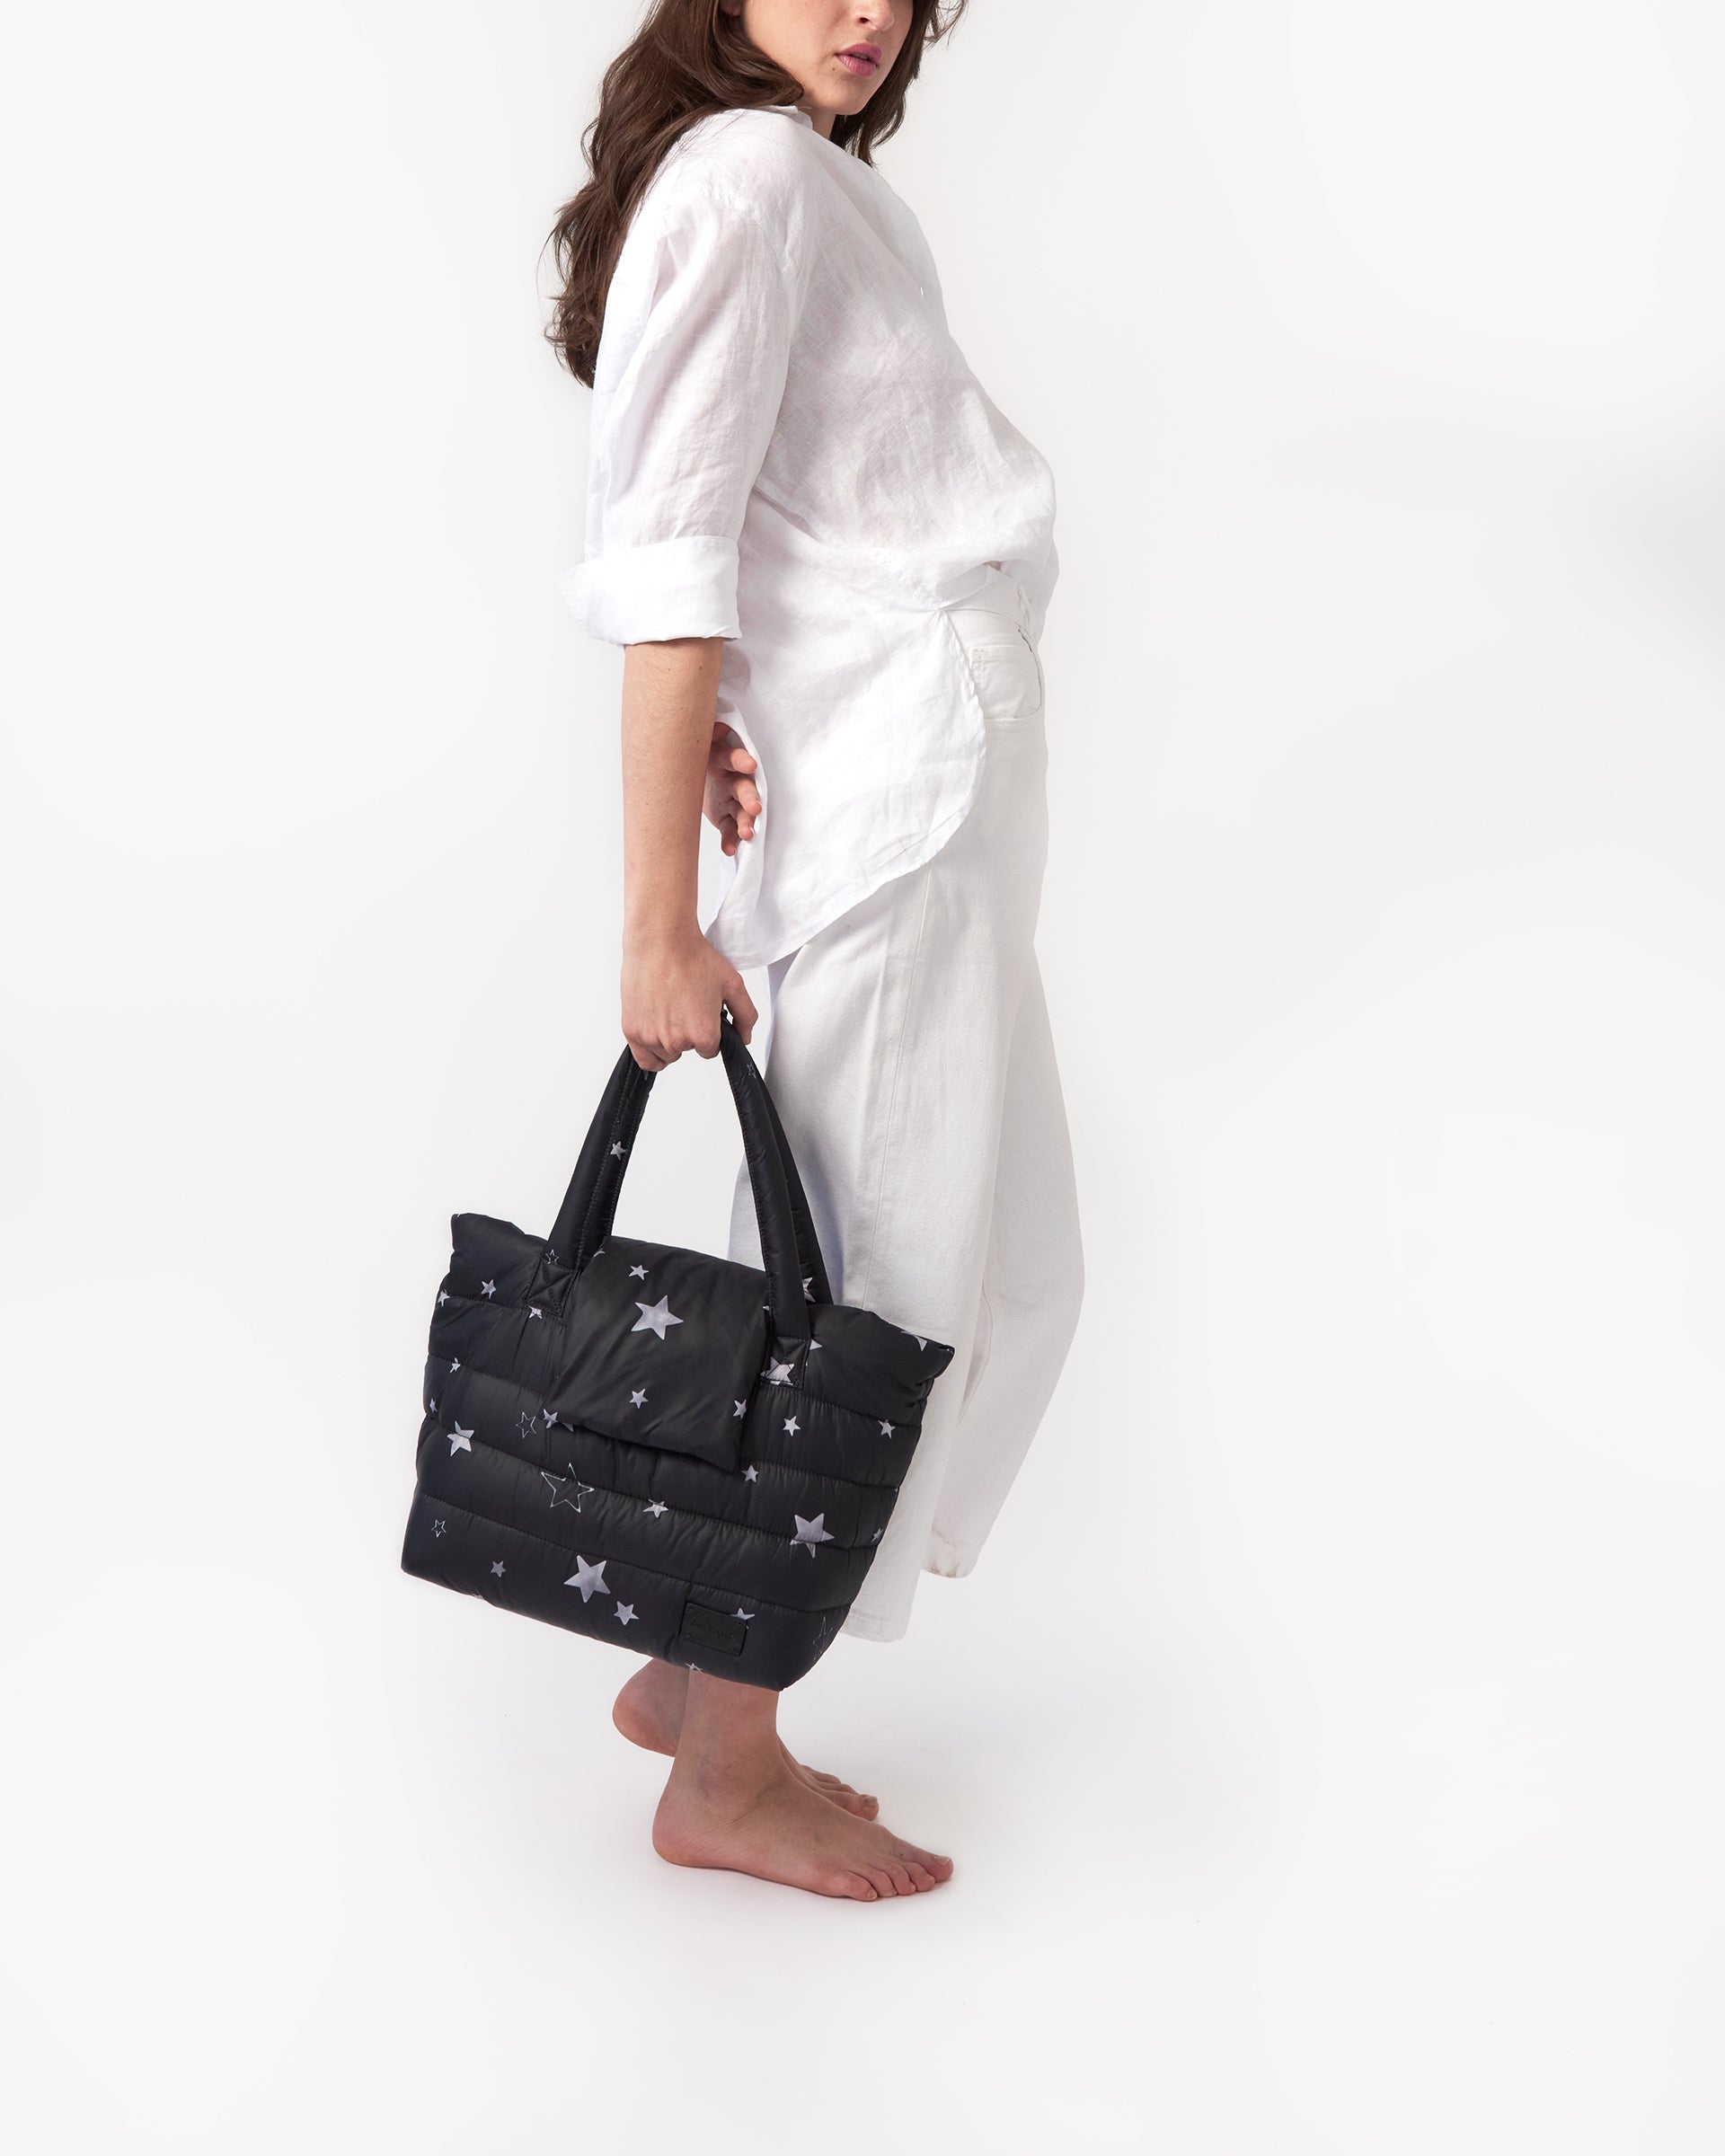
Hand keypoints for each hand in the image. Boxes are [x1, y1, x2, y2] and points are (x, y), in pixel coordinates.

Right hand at [621, 922, 758, 1072]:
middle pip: (688, 1050)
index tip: (701, 1013)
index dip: (708, 1030)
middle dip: (689, 1032)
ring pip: (667, 1054)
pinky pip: (644, 1059)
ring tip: (668, 1009)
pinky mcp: (632, 1031)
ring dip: (669, 1040)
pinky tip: (655, 1033)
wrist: (660, 940)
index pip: (711, 1049)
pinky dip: (651, 1051)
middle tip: (684, 1004)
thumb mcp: (733, 984)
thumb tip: (744, 1038)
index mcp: (704, 1034)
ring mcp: (652, 1038)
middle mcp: (677, 1041)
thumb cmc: (692, 957)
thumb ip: (746, 1016)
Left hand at [703, 722, 760, 855]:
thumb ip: (707, 734)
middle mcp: (731, 779)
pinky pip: (730, 830)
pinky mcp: (726, 817)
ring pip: (741, 812)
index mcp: (722, 758)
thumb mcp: (696, 742)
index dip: (741, 761)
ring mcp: (731, 799)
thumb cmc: (693, 754)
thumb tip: (719, 727)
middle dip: (750, 798)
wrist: (686, 774)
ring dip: (746, 823)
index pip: (732, 757)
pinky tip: (729, 850)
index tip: (751, 765)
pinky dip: (730, 840)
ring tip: (748, 834)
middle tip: (756, 809)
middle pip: (744, 788)